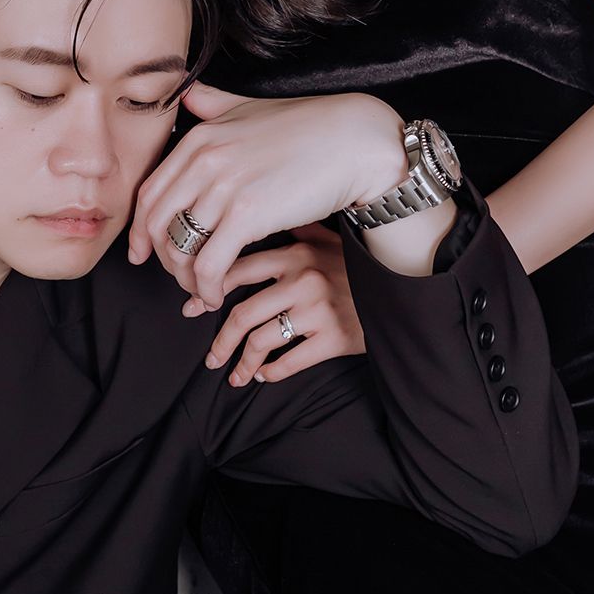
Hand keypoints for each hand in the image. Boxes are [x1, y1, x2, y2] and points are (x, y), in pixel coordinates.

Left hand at [128, 82, 407, 308]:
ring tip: (201, 290)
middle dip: (161, 258)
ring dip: (186, 278)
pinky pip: (209, 263)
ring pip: (180, 246)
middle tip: (176, 276)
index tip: (144, 252)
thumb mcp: (249, 107)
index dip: (141, 229)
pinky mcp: (248, 215)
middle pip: (157, 222)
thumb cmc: (309, 126)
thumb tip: (188, 94)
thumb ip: (212, 103)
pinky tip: (217, 295)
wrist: (354, 141)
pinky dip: (207, 286)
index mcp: (199, 137)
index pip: (150, 192)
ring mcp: (224, 187)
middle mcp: (204, 160)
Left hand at [185, 224, 365, 384]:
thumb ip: (299, 231)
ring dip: (242, 363)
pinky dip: (272, 372)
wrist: (403, 291)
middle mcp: (303, 280)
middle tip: (210, 358)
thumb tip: (268, 218)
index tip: (190, 309)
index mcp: (296, 254)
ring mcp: (318, 310)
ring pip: (262, 341)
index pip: (237, 271)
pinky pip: (291, 360)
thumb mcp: (331, 240)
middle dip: (220, 340)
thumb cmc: (360, 267)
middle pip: (243, 314)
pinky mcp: (334, 338)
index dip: (207, 292)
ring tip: (235, 376)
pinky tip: (264, 376)